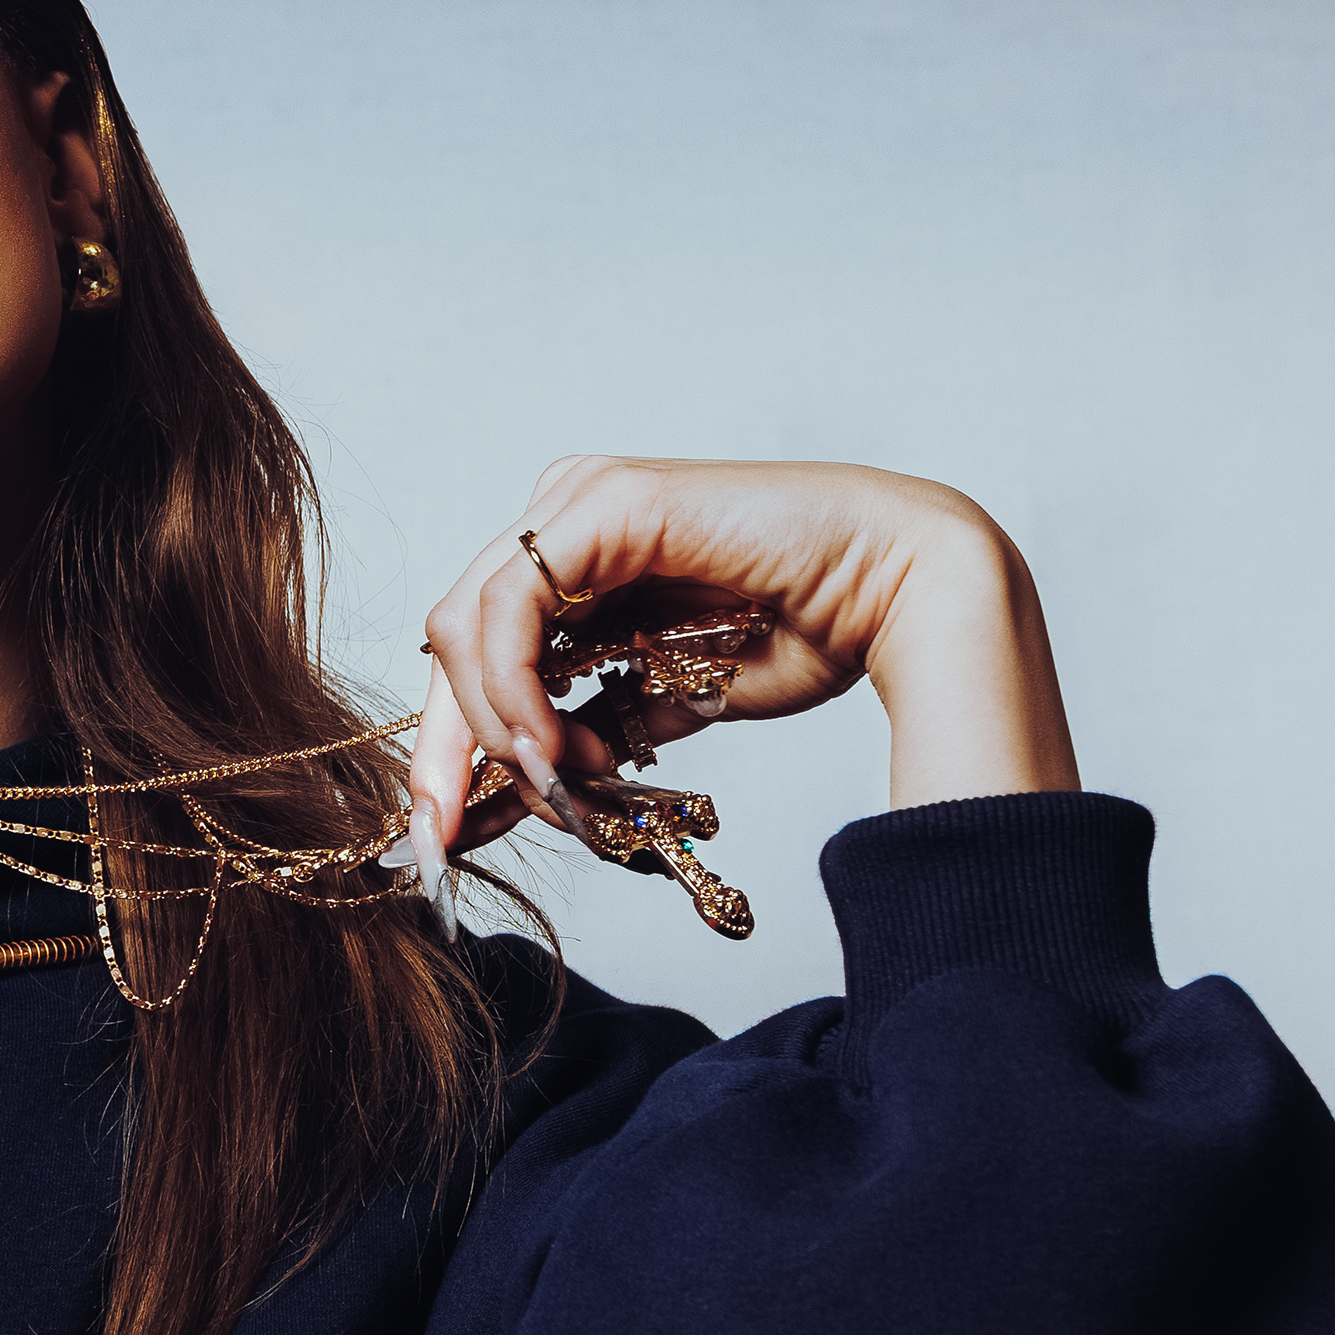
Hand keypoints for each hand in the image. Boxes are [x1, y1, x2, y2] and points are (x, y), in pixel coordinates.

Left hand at [406, 457, 1080, 868]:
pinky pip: (514, 601)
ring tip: (545, 784)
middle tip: (445, 833)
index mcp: (570, 562)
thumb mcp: (661, 706)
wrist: (893, 593)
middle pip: (453, 639)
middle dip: (443, 749)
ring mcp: (578, 501)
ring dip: (490, 722)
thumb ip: (588, 737)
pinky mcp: (603, 502)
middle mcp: (561, 521)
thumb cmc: (797, 636)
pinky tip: (550, 741)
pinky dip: (513, 682)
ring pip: (468, 621)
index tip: (440, 832)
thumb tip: (520, 792)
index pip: (470, 651)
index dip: (448, 745)